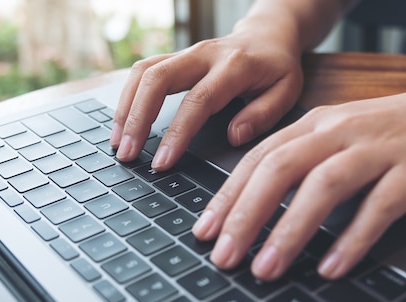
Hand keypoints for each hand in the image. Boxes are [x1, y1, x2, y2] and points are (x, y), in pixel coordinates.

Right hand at [110, 22, 303, 170]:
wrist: (268, 34)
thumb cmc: (277, 67)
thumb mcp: (287, 90)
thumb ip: (264, 114)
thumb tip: (234, 136)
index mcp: (234, 66)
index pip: (198, 101)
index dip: (177, 133)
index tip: (162, 162)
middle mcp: (204, 54)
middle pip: (157, 79)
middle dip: (137, 119)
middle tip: (127, 155)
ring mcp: (185, 53)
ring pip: (143, 72)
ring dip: (125, 109)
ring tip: (118, 144)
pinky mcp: (174, 57)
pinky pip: (142, 72)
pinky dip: (127, 99)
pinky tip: (122, 125)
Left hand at [192, 72, 405, 279]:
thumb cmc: (385, 133)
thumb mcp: (334, 137)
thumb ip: (298, 164)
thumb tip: (252, 210)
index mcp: (312, 126)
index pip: (257, 159)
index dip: (227, 196)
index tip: (204, 232)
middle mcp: (337, 132)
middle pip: (280, 169)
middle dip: (246, 216)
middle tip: (224, 257)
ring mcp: (375, 149)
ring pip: (323, 186)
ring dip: (290, 230)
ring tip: (266, 269)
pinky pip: (379, 206)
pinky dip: (352, 238)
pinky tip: (331, 267)